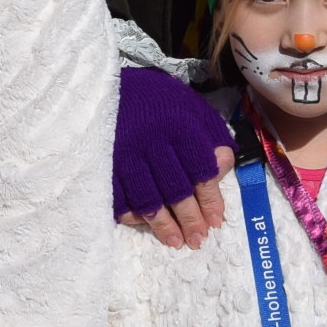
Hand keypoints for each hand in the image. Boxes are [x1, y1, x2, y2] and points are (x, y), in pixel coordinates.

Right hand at [113, 66, 235, 249]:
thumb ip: (212, 137)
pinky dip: (131, 214)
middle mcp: (153, 141)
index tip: (216, 221)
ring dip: (162, 225)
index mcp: (180, 126)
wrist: (110, 84)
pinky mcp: (104, 162)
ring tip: (175, 242)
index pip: (200, 171)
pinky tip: (143, 225)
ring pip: (146, 198)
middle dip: (189, 219)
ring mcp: (125, 153)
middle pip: (175, 189)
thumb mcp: (192, 109)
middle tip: (198, 240)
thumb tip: (222, 168)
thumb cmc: (160, 101)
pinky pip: (118, 195)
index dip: (210, 200)